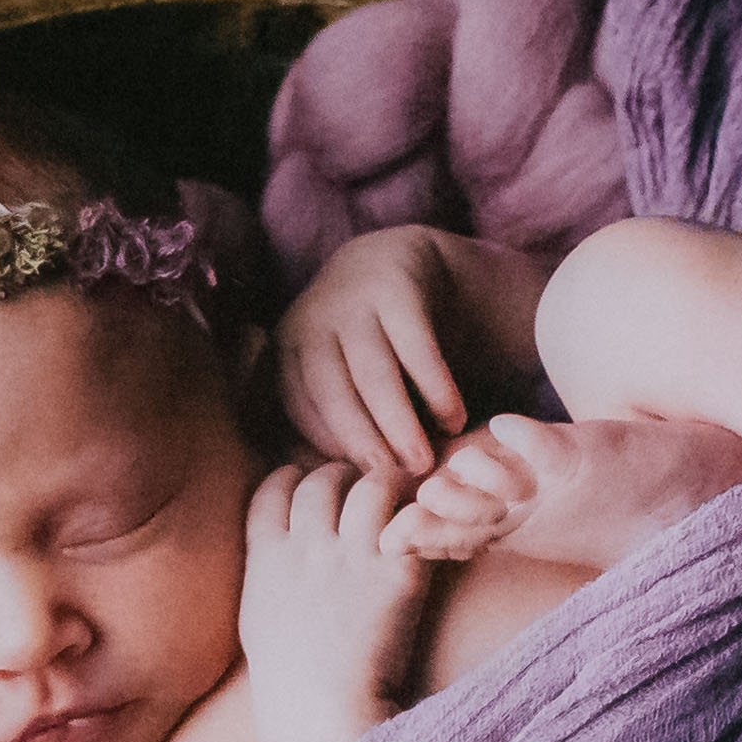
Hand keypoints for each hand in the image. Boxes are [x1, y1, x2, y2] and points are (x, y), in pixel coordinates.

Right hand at [241, 459, 442, 741]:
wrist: (323, 720)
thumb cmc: (291, 684)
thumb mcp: (259, 622)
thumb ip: (266, 575)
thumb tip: (273, 550)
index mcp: (267, 560)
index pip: (275, 487)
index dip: (295, 479)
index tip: (312, 490)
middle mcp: (307, 550)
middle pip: (323, 479)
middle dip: (344, 478)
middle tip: (362, 495)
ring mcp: (352, 561)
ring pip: (371, 486)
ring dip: (387, 491)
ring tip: (399, 508)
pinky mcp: (397, 576)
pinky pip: (413, 521)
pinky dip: (421, 520)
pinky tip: (426, 535)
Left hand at [276, 230, 473, 474]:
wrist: (401, 260)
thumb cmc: (368, 342)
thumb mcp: (334, 368)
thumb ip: (326, 416)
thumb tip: (319, 478)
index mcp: (288, 345)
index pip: (301, 406)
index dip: (329, 447)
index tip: (361, 480)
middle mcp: (313, 318)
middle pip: (332, 391)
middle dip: (363, 441)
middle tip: (394, 481)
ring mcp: (355, 299)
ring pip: (373, 373)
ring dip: (399, 423)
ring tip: (425, 461)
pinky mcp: (398, 287)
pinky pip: (417, 348)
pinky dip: (436, 389)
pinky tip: (453, 419)